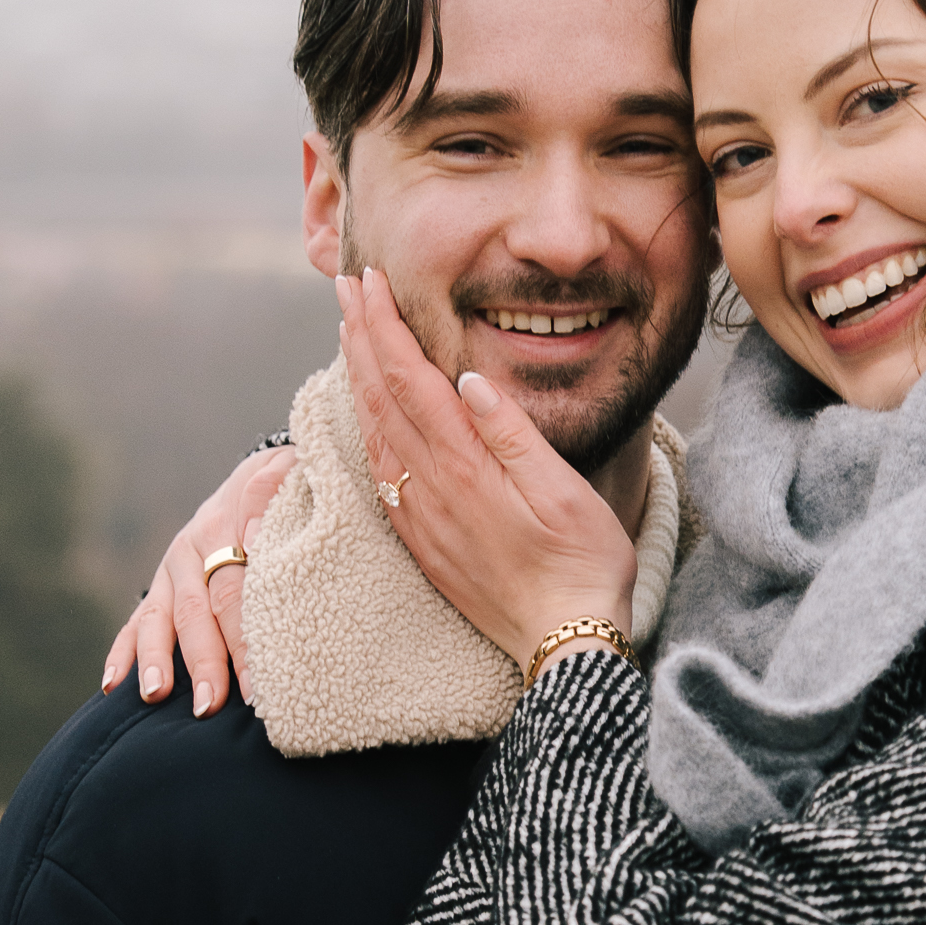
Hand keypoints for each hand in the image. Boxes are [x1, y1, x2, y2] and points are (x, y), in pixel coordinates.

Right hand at [100, 446, 298, 714]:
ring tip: (156, 695)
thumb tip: (251, 539)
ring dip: (156, 659)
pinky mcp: (160, 586)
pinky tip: (113, 686)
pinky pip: (137, 621)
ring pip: (159, 617)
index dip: (244, 638)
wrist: (261, 477)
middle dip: (204, 662)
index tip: (258, 684)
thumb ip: (272, 491)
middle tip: (211, 705)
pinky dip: (122, 652)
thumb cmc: (290, 488)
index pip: (234, 590)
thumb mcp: (290, 472)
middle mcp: (191, 549)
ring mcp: (171, 569)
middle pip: (197, 611)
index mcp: (225, 525)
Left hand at [336, 267, 636, 670]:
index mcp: (465, 468)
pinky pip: (381, 473)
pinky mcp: (424, 541)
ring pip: (374, 433)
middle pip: (381, 398)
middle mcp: (432, 490)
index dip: (384, 326)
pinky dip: (367, 429)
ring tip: (349, 335)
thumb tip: (469, 379)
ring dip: (358, 378)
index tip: (368, 281)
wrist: (564, 643)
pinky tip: (367, 415)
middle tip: (345, 287)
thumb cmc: (581, 565)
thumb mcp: (564, 493)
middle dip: (360, 336)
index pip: (410, 379)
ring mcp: (422, 518)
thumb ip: (512, 434)